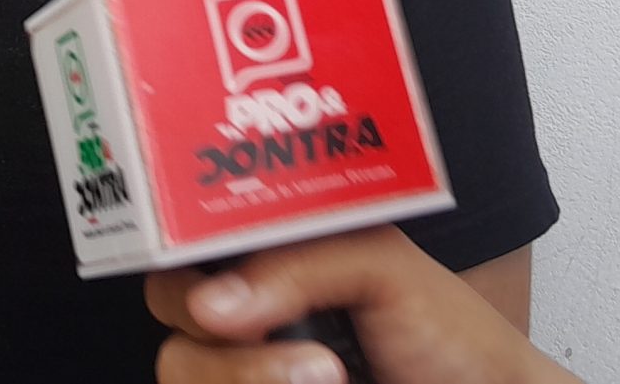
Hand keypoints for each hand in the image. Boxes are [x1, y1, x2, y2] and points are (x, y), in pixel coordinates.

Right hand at [145, 227, 579, 383]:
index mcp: (267, 258)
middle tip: (285, 344)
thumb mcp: (383, 266)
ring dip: (245, 378)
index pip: (186, 248)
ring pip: (181, 371)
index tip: (207, 290)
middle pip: (169, 316)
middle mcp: (249, 315)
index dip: (180, 261)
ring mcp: (250, 370)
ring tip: (330, 380)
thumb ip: (297, 265)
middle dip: (220, 336)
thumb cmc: (449, 334)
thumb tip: (212, 302)